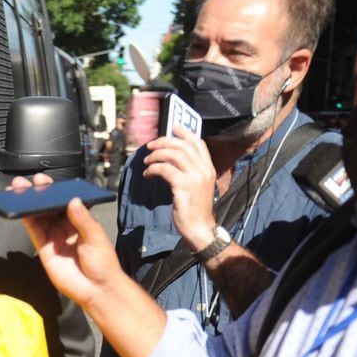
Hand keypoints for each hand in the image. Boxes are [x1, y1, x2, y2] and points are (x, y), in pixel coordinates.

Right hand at [5, 176, 123, 310]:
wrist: (97, 290)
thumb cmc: (103, 263)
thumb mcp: (96, 237)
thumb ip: (83, 219)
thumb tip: (72, 200)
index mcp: (79, 220)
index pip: (64, 201)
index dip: (53, 190)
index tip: (44, 181)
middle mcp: (64, 226)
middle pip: (47, 207)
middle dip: (36, 194)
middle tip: (25, 182)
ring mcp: (54, 237)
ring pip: (38, 217)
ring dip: (27, 204)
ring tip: (16, 191)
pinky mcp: (45, 249)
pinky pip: (34, 232)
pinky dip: (26, 221)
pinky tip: (20, 210)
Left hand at [143, 126, 218, 248]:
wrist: (200, 228)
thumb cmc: (195, 209)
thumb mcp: (197, 186)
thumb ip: (190, 172)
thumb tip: (172, 159)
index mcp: (209, 168)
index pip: (199, 143)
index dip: (185, 133)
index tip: (172, 129)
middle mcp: (204, 170)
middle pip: (183, 146)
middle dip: (164, 142)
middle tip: (150, 146)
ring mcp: (195, 178)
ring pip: (174, 155)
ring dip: (156, 155)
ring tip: (147, 161)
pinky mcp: (183, 187)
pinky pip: (165, 170)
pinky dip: (153, 169)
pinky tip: (147, 174)